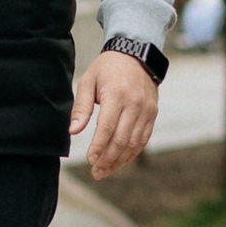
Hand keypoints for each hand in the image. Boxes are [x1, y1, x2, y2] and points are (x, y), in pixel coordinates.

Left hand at [69, 48, 158, 180]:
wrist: (135, 54)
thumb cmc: (107, 68)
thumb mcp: (88, 81)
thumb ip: (81, 107)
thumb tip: (73, 131)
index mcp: (116, 95)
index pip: (107, 128)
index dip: (98, 147)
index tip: (89, 161)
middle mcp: (134, 104)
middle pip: (121, 140)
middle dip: (108, 159)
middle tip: (96, 172)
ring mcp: (146, 110)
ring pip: (134, 143)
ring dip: (120, 160)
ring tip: (106, 170)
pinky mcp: (152, 114)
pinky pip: (143, 139)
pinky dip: (132, 152)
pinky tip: (120, 160)